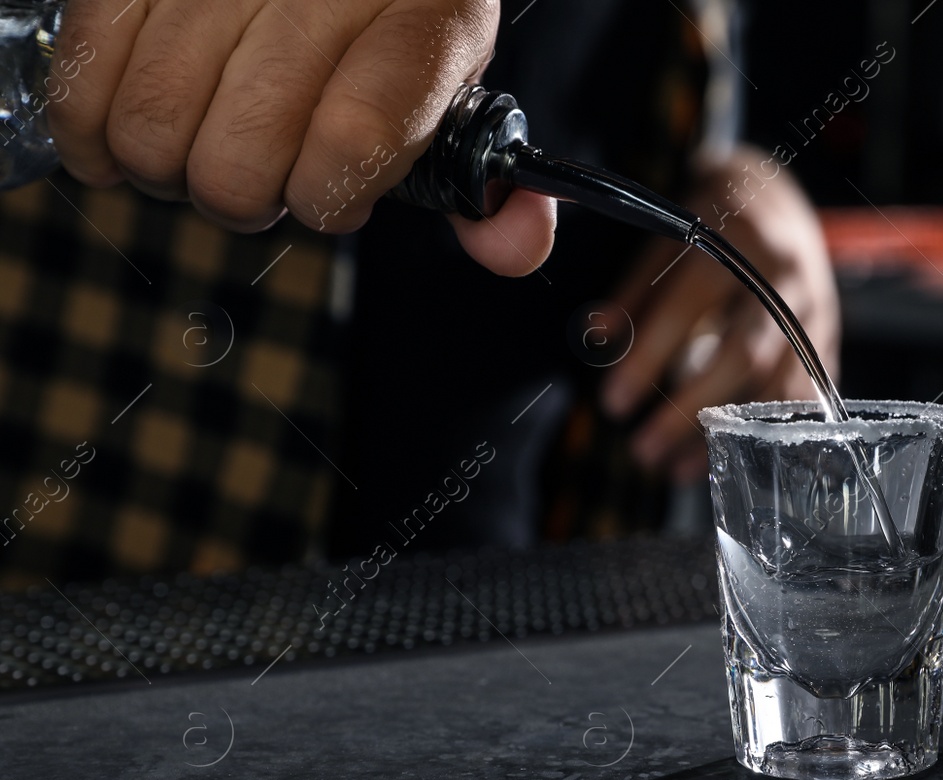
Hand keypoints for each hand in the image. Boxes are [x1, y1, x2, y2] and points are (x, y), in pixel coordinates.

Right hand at [49, 0, 554, 276]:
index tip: (334, 198)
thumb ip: (491, 192)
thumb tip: (510, 248)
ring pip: (155, 120)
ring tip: (206, 149)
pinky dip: (94, 131)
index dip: (332, 197)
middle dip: (249, 198)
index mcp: (426, 13)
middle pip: (243, 149)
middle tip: (266, 180)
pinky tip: (127, 140)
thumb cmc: (395, 22)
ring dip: (172, 170)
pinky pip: (87, 67)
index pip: (358, 139)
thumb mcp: (458, 93)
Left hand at [601, 147, 839, 483]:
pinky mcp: (828, 343)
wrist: (781, 206)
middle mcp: (784, 278)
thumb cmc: (713, 227)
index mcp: (737, 240)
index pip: (690, 305)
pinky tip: (724, 457)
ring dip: (722, 434)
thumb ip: (636, 291)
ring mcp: (815, 313)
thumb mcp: (668, 241)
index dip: (649, 355)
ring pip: (774, 387)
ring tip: (672, 469)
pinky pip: (799, 399)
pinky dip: (760, 434)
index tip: (613, 400)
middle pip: (742, 356)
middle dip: (688, 409)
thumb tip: (598, 338)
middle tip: (642, 449)